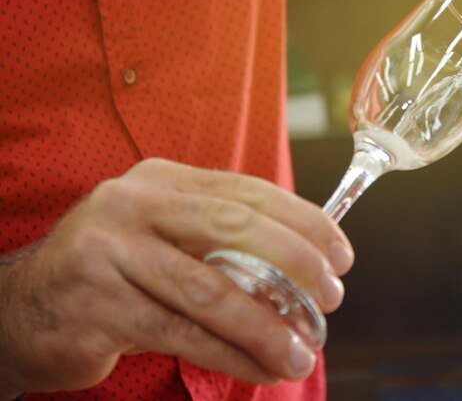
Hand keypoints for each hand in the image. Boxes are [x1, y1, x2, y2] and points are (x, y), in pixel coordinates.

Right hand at [0, 158, 353, 395]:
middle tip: (331, 298)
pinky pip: (182, 334)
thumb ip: (218, 236)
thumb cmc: (112, 273)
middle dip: (295, 264)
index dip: (303, 222)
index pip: (248, 192)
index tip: (341, 254)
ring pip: (210, 291)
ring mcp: (109, 253)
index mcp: (160, 181)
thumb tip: (306, 259)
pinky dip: (229, 354)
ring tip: (301, 354)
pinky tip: (259, 369)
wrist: (20, 312)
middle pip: (235, 229)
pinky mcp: (98, 305)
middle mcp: (132, 206)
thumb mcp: (161, 235)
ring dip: (266, 328)